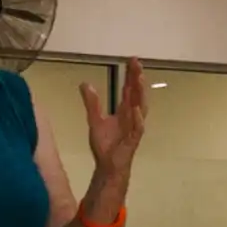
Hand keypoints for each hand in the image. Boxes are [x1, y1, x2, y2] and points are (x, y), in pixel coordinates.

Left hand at [81, 57, 149, 182]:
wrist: (108, 165)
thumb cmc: (105, 144)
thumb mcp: (95, 120)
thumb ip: (92, 103)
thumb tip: (85, 83)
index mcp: (124, 110)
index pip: (129, 89)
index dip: (130, 75)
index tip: (132, 60)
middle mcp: (132, 116)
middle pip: (136, 94)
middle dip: (136, 78)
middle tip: (136, 62)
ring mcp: (134, 127)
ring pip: (140, 107)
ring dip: (140, 94)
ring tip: (139, 79)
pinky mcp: (133, 139)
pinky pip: (137, 128)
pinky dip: (138, 118)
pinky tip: (136, 109)